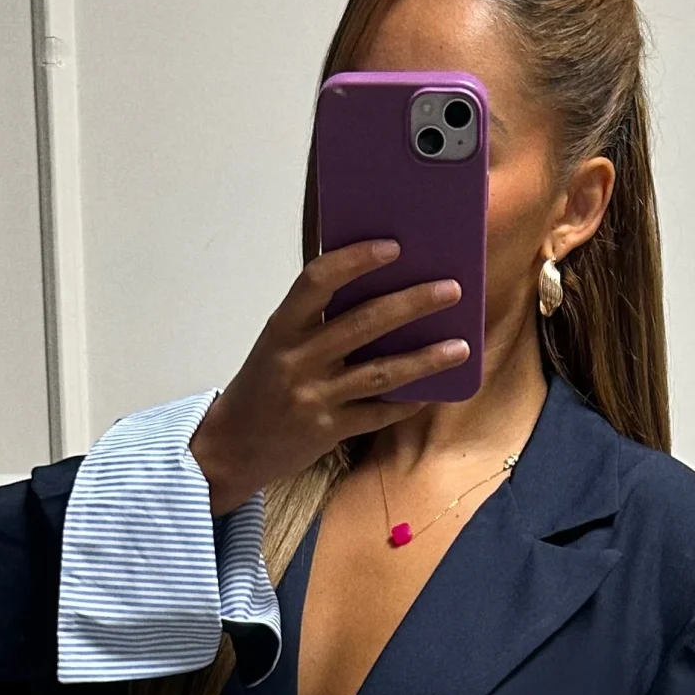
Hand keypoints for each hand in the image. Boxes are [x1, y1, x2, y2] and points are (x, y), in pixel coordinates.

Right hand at [188, 245, 468, 514]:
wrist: (232, 448)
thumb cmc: (262, 387)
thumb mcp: (277, 345)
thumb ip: (316, 321)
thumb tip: (379, 290)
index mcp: (281, 328)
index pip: (317, 281)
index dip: (356, 260)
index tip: (393, 247)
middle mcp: (297, 360)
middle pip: (364, 323)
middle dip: (413, 303)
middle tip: (452, 289)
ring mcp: (314, 398)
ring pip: (380, 372)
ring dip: (425, 359)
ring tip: (461, 347)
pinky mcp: (327, 431)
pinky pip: (377, 414)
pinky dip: (406, 403)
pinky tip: (433, 392)